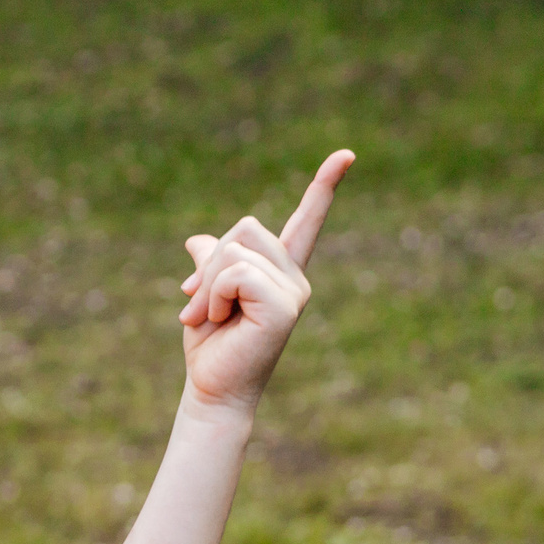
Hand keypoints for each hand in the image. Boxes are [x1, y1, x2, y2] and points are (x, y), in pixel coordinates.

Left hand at [175, 149, 353, 415]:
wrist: (212, 388)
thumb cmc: (210, 344)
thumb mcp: (203, 291)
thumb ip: (210, 261)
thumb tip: (197, 240)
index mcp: (279, 270)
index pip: (305, 221)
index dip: (324, 187)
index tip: (347, 154)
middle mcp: (295, 278)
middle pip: (245, 228)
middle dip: (210, 264)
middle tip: (196, 304)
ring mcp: (294, 292)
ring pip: (236, 252)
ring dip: (207, 284)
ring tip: (207, 316)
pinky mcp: (285, 307)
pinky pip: (237, 274)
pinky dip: (214, 295)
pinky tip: (218, 321)